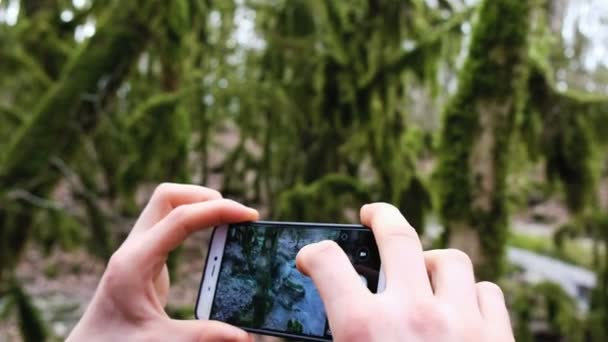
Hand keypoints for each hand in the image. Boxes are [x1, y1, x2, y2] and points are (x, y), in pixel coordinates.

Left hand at [68, 183, 257, 341]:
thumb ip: (202, 336)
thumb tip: (244, 336)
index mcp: (135, 262)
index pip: (180, 218)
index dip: (217, 211)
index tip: (249, 215)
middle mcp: (134, 248)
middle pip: (168, 197)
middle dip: (205, 197)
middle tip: (237, 214)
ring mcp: (137, 250)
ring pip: (166, 205)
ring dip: (198, 205)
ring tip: (229, 220)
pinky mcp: (143, 258)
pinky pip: (169, 224)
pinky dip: (193, 221)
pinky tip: (212, 235)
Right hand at [296, 203, 513, 341]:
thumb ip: (328, 337)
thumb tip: (293, 329)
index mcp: (364, 329)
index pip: (328, 263)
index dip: (314, 254)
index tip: (314, 259)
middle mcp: (414, 316)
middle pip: (398, 235)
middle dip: (383, 217)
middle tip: (374, 214)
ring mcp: (462, 325)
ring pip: (450, 260)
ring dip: (431, 263)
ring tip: (422, 274)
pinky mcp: (498, 339)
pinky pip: (487, 293)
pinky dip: (470, 295)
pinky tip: (460, 308)